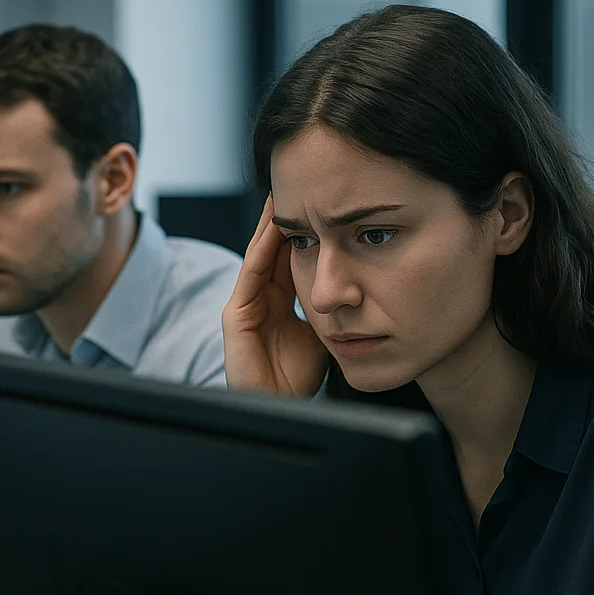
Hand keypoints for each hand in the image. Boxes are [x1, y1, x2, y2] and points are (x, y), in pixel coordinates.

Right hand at [221, 196, 328, 396]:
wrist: (278, 410)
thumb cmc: (299, 380)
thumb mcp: (324, 333)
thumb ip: (332, 308)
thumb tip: (358, 285)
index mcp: (281, 302)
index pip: (292, 256)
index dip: (306, 230)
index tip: (322, 202)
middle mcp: (260, 299)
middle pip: (274, 249)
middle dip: (287, 218)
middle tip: (300, 183)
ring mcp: (245, 305)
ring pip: (261, 255)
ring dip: (271, 224)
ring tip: (283, 194)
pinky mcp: (235, 316)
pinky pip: (251, 275)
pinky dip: (263, 249)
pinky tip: (276, 228)